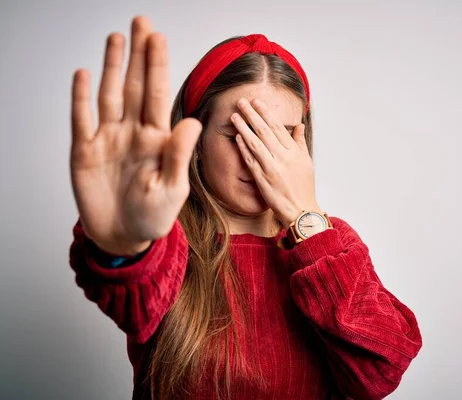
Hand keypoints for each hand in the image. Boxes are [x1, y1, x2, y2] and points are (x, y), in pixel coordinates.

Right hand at [70, 16, 201, 254]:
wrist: (124, 236)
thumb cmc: (153, 215)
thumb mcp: (172, 189)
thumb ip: (179, 155)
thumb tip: (191, 121)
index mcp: (157, 139)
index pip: (156, 94)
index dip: (156, 66)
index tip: (158, 38)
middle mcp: (133, 132)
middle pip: (133, 85)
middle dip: (137, 55)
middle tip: (140, 22)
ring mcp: (108, 138)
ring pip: (109, 95)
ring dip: (111, 67)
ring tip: (116, 39)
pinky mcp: (84, 151)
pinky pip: (81, 119)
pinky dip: (80, 97)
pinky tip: (83, 74)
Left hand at [231, 98, 321, 226]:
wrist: (300, 210)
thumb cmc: (304, 187)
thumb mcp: (306, 162)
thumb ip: (299, 142)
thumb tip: (299, 125)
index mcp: (294, 152)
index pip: (278, 127)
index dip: (266, 113)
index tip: (257, 102)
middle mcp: (282, 158)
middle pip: (265, 131)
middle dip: (252, 114)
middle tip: (242, 101)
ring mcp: (271, 168)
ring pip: (255, 143)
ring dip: (243, 127)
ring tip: (235, 115)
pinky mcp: (262, 179)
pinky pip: (250, 160)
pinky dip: (243, 147)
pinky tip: (237, 137)